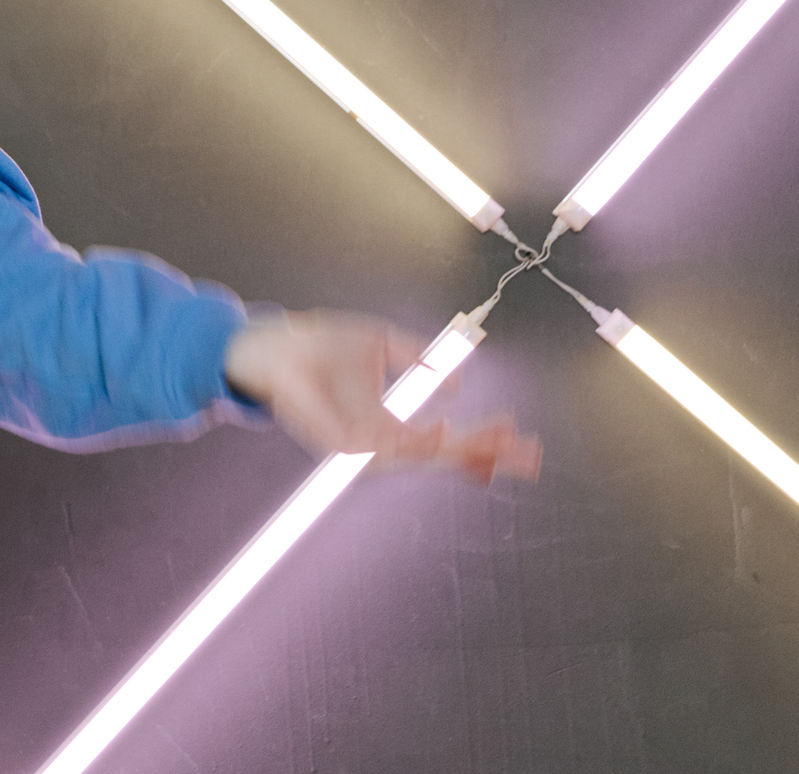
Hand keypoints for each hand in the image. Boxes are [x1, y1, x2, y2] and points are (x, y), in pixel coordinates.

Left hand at [223, 311, 540, 483]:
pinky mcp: (337, 442)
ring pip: (419, 454)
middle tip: (530, 457)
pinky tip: (442, 433)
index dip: (484, 442)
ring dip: (459, 450)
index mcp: (390, 420)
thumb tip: (458, 380)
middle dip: (486, 456)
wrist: (268, 344)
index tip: (522, 439)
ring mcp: (359, 443)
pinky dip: (414, 443)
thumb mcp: (379, 342)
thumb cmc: (318, 343)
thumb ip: (416, 357)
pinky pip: (381, 448)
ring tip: (495, 445)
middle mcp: (379, 438)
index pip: (447, 438)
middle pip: (442, 455)